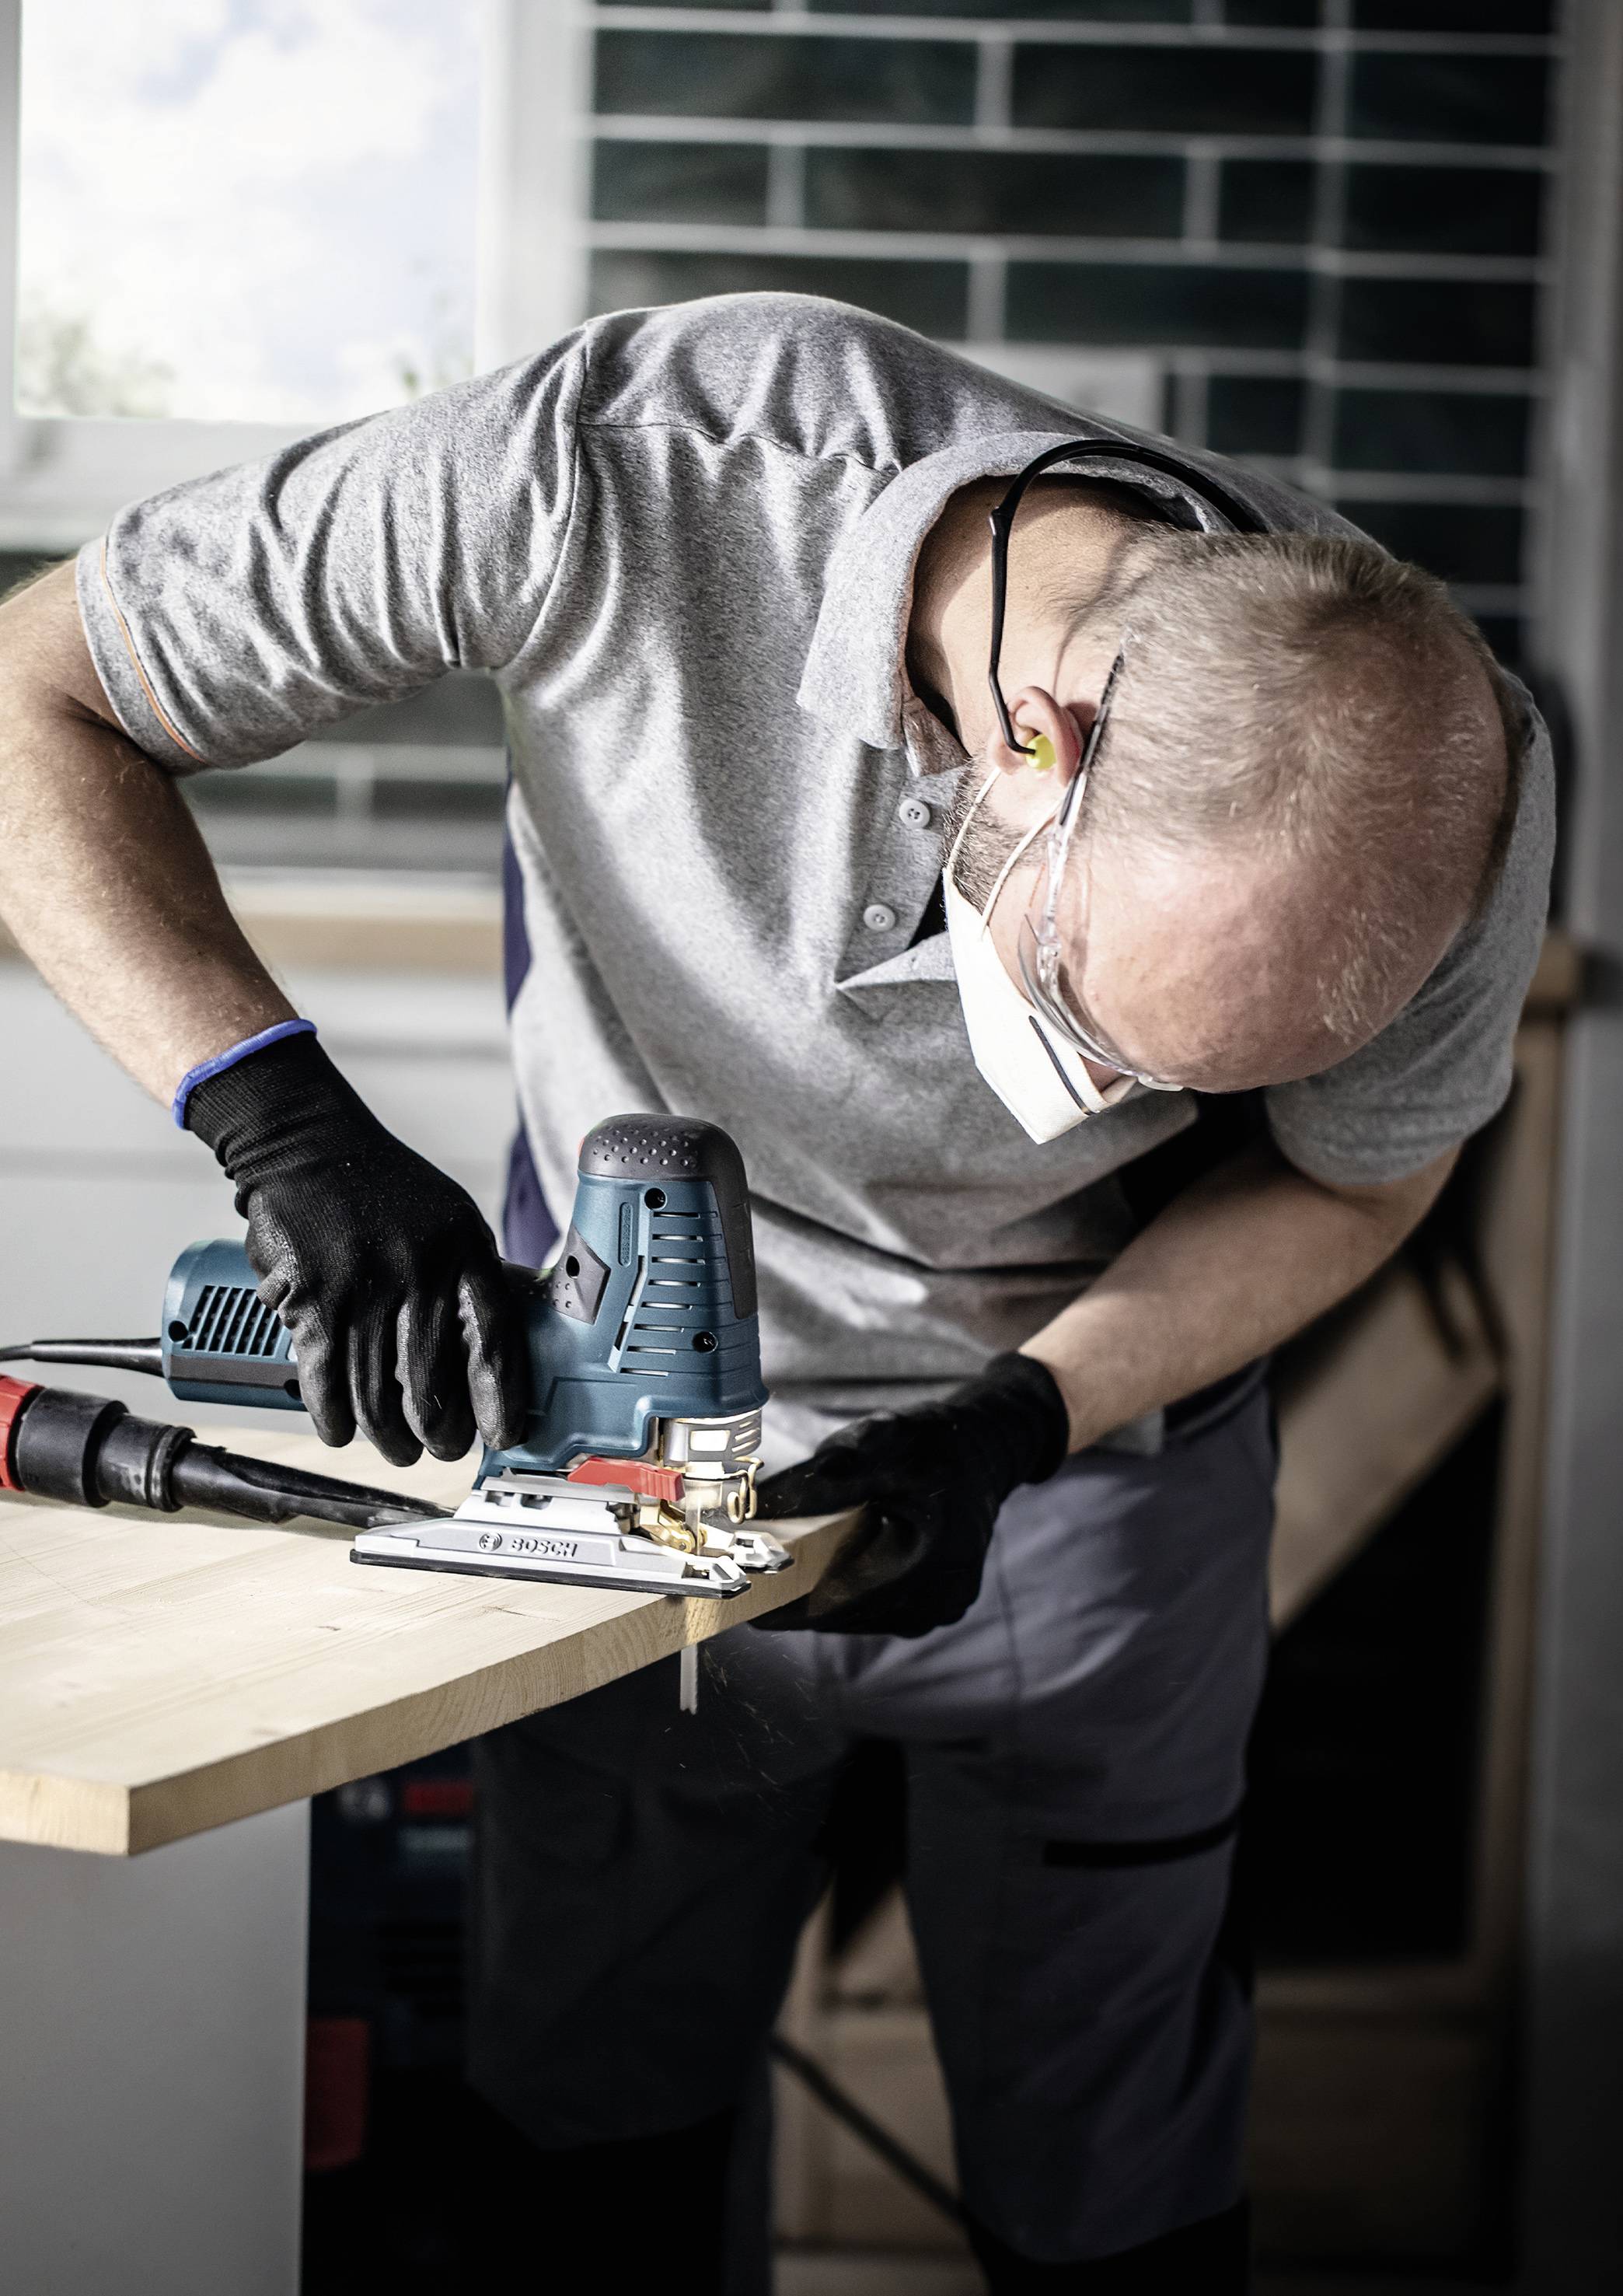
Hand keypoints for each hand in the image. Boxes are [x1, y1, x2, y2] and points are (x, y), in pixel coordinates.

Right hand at [185, 1032, 526, 1466]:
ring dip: (387, 1436)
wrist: (307, 1145)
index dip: (500, 1396)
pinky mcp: (310, 1298)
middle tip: (440, 1450)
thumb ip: (471, 1280)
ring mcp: (361, 1285)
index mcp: (464, 1250)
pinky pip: (325, 1379)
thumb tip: (498, 1354)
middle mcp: (418, 1269)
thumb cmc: (386, 1192)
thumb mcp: (450, 1222)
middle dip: (439, 1433)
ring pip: (376, 1392)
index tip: (503, 1435)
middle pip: (432, 1382)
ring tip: (397, 1449)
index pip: (494, 1338)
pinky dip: (333, 1416)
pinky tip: (341, 1431)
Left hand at [753, 1352, 1068, 1636]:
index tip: (731, 1592)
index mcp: (922, 1566)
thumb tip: (761, 1505)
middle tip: (745, 1569)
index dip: (775, 1603)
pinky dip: (847, 1588)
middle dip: (792, 1593)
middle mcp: (932, 1603)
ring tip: (780, 1561)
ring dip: (819, 1592)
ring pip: (854, 1616)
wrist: (988, 1450)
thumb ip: (824, 1477)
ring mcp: (937, 1612)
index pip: (829, 1605)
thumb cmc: (934, 1445)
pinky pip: (874, 1609)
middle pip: (837, 1615)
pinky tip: (829, 1560)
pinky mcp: (936, 1609)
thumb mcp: (882, 1442)